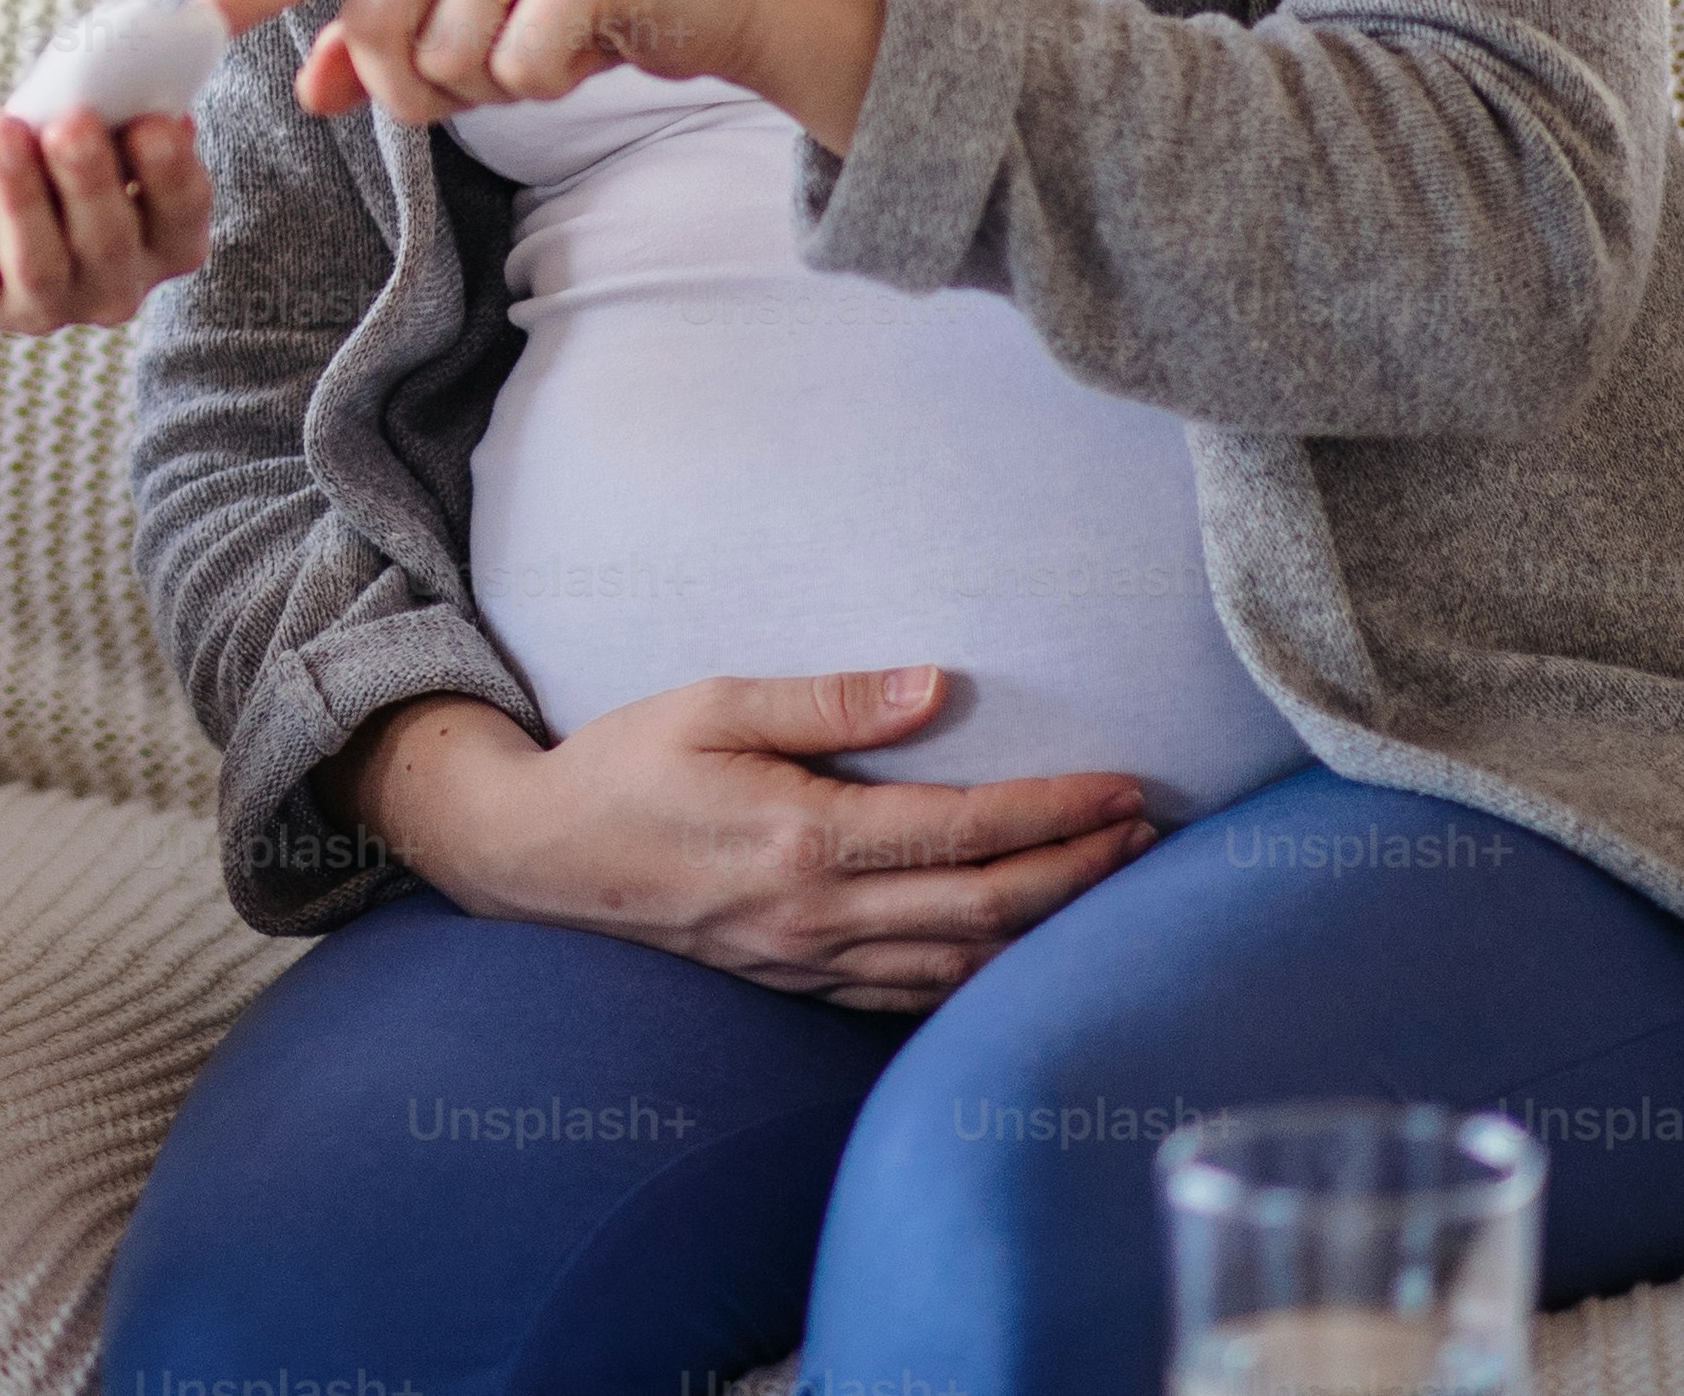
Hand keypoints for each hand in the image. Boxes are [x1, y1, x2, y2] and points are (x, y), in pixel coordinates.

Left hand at [0, 103, 212, 331]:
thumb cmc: (51, 154)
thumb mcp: (103, 120)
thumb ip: (158, 72)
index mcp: (166, 239)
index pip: (184, 212)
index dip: (173, 173)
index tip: (154, 123)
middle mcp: (114, 286)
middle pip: (108, 240)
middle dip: (90, 179)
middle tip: (71, 123)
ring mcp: (44, 305)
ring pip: (37, 259)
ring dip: (20, 193)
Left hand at [208, 0, 881, 146]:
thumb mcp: (473, 5)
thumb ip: (386, 38)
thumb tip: (310, 88)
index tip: (184, 25)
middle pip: (375, 30)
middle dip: (422, 84)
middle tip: (487, 66)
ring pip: (443, 58)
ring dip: (492, 83)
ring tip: (546, 36)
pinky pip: (516, 69)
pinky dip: (550, 81)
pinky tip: (589, 41)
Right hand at [348, 672, 1159, 1011]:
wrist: (536, 857)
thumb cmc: (623, 764)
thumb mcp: (712, 702)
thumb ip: (829, 699)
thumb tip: (938, 687)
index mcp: (804, 839)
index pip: (964, 833)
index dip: (1055, 814)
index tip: (1122, 788)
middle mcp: (816, 915)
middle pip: (985, 911)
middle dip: (1079, 875)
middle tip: (1148, 836)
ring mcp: (808, 961)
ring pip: (960, 967)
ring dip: (1047, 931)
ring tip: (1110, 886)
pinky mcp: (796, 983)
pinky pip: (912, 996)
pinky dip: (984, 978)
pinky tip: (1020, 947)